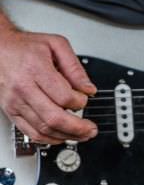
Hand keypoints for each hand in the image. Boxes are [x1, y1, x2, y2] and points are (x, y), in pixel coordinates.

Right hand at [0, 28, 97, 143]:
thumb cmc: (26, 47)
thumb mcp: (56, 45)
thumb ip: (75, 67)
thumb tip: (88, 89)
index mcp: (35, 69)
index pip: (63, 97)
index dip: (80, 102)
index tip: (85, 99)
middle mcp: (23, 88)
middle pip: (54, 118)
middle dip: (78, 128)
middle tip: (91, 130)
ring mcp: (15, 102)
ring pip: (44, 129)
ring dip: (67, 136)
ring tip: (83, 135)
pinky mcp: (11, 111)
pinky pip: (31, 133)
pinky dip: (50, 139)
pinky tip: (63, 137)